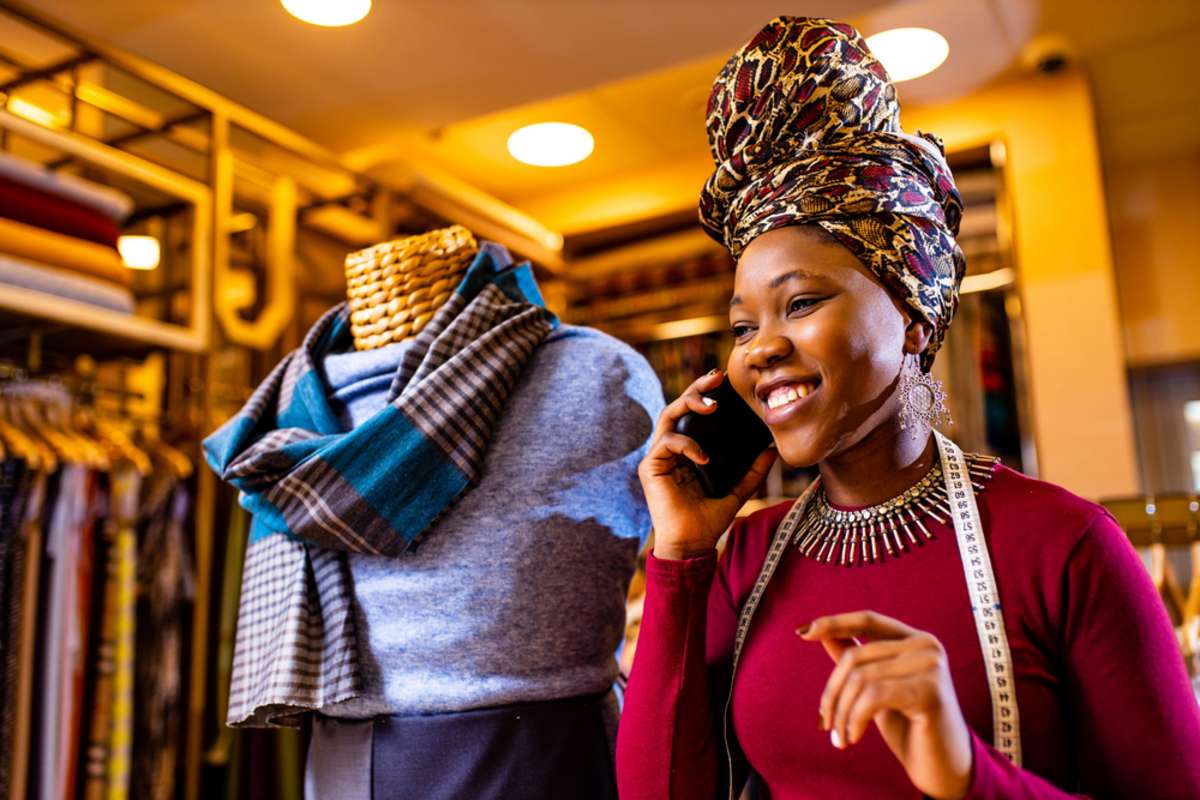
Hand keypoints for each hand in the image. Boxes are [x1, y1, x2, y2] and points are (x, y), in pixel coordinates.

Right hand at [638, 369, 776, 560]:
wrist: (692, 545)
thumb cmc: (709, 521)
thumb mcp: (738, 490)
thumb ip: (753, 470)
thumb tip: (773, 449)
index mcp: (687, 451)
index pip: (693, 413)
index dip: (705, 393)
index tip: (724, 379)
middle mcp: (670, 449)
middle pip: (678, 407)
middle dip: (697, 389)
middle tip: (716, 377)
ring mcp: (658, 457)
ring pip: (668, 416)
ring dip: (689, 405)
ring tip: (711, 406)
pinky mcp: (650, 467)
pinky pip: (667, 443)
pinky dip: (687, 445)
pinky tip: (704, 457)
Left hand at [799, 611, 972, 799]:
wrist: (943, 766)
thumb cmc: (910, 726)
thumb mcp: (877, 688)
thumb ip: (856, 660)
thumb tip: (821, 633)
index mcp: (914, 639)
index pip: (868, 619)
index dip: (835, 622)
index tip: (804, 632)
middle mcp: (926, 645)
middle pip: (857, 655)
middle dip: (833, 692)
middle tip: (825, 722)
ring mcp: (931, 665)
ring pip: (861, 677)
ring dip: (842, 712)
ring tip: (839, 737)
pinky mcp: (929, 690)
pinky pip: (873, 696)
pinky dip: (854, 718)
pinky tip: (852, 737)